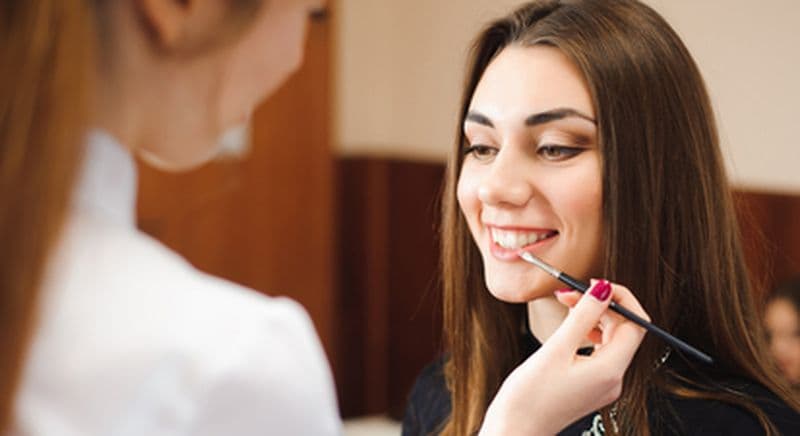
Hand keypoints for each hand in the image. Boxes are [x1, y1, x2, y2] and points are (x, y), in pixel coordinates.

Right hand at [479, 280, 648, 435]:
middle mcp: (612, 379)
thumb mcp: (555, 349)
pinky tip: (567, 328)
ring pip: (610, 340)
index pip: (636, 325)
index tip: (597, 284)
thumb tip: (603, 290)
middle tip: (570, 292)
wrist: (514, 432)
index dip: (621, 299)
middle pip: (623, 331)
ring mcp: (602, 385)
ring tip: (567, 306)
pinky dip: (586, 334)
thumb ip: (582, 316)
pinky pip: (598, 352)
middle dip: (601, 306)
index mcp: (610, 370)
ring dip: (593, 318)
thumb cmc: (529, 398)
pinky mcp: (589, 387)